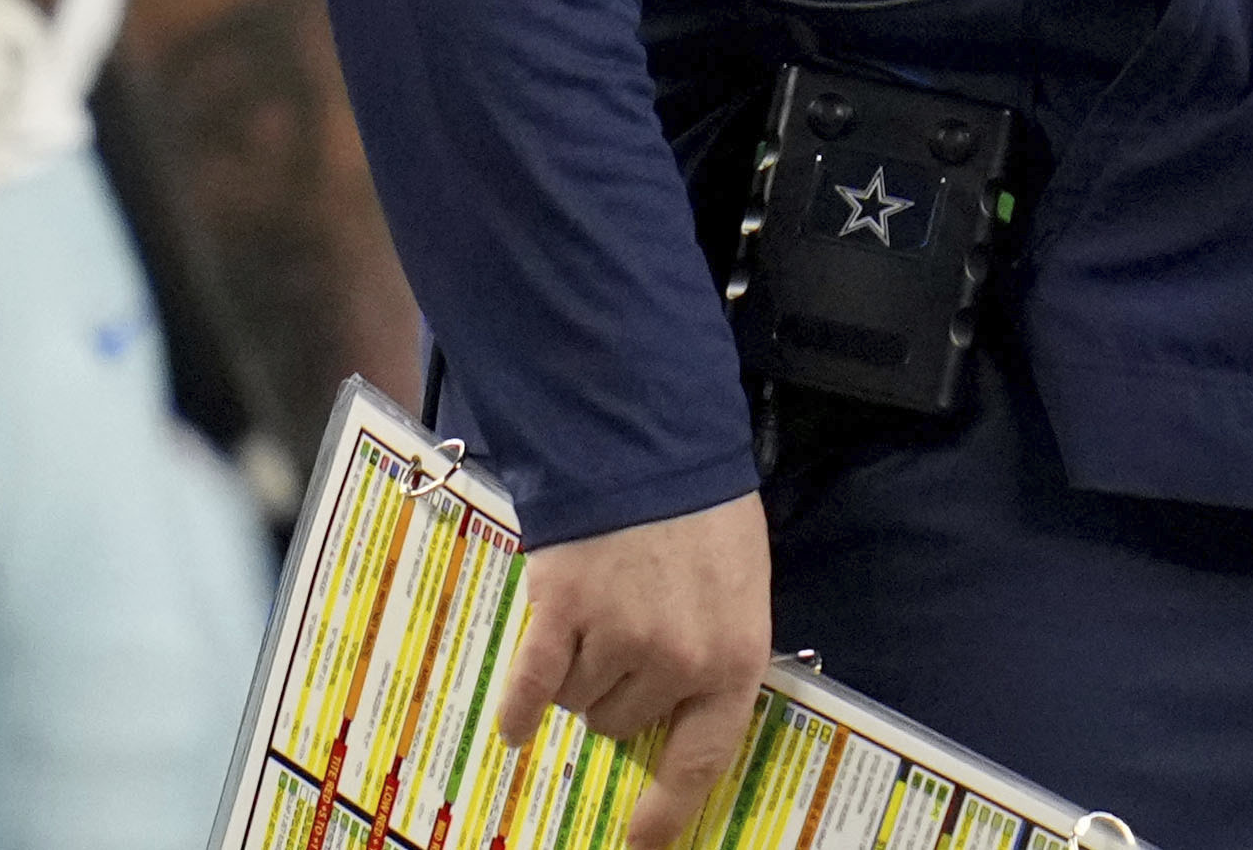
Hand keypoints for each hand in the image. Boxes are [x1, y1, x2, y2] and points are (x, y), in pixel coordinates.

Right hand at [491, 493, 769, 849]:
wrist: (650, 442)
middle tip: (623, 637)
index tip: (641, 843)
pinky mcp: (561, 614)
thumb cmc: (705, 512)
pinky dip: (520, 708)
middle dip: (617, 694)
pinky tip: (513, 727)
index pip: (701, 759)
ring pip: (578, 701)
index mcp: (732, 660)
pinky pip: (533, 684)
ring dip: (578, 673)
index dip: (669, 811)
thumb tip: (674, 711)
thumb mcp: (738, 588)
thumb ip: (713, 652)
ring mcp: (616, 640)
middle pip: (622, 723)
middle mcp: (675, 664)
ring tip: (593, 613)